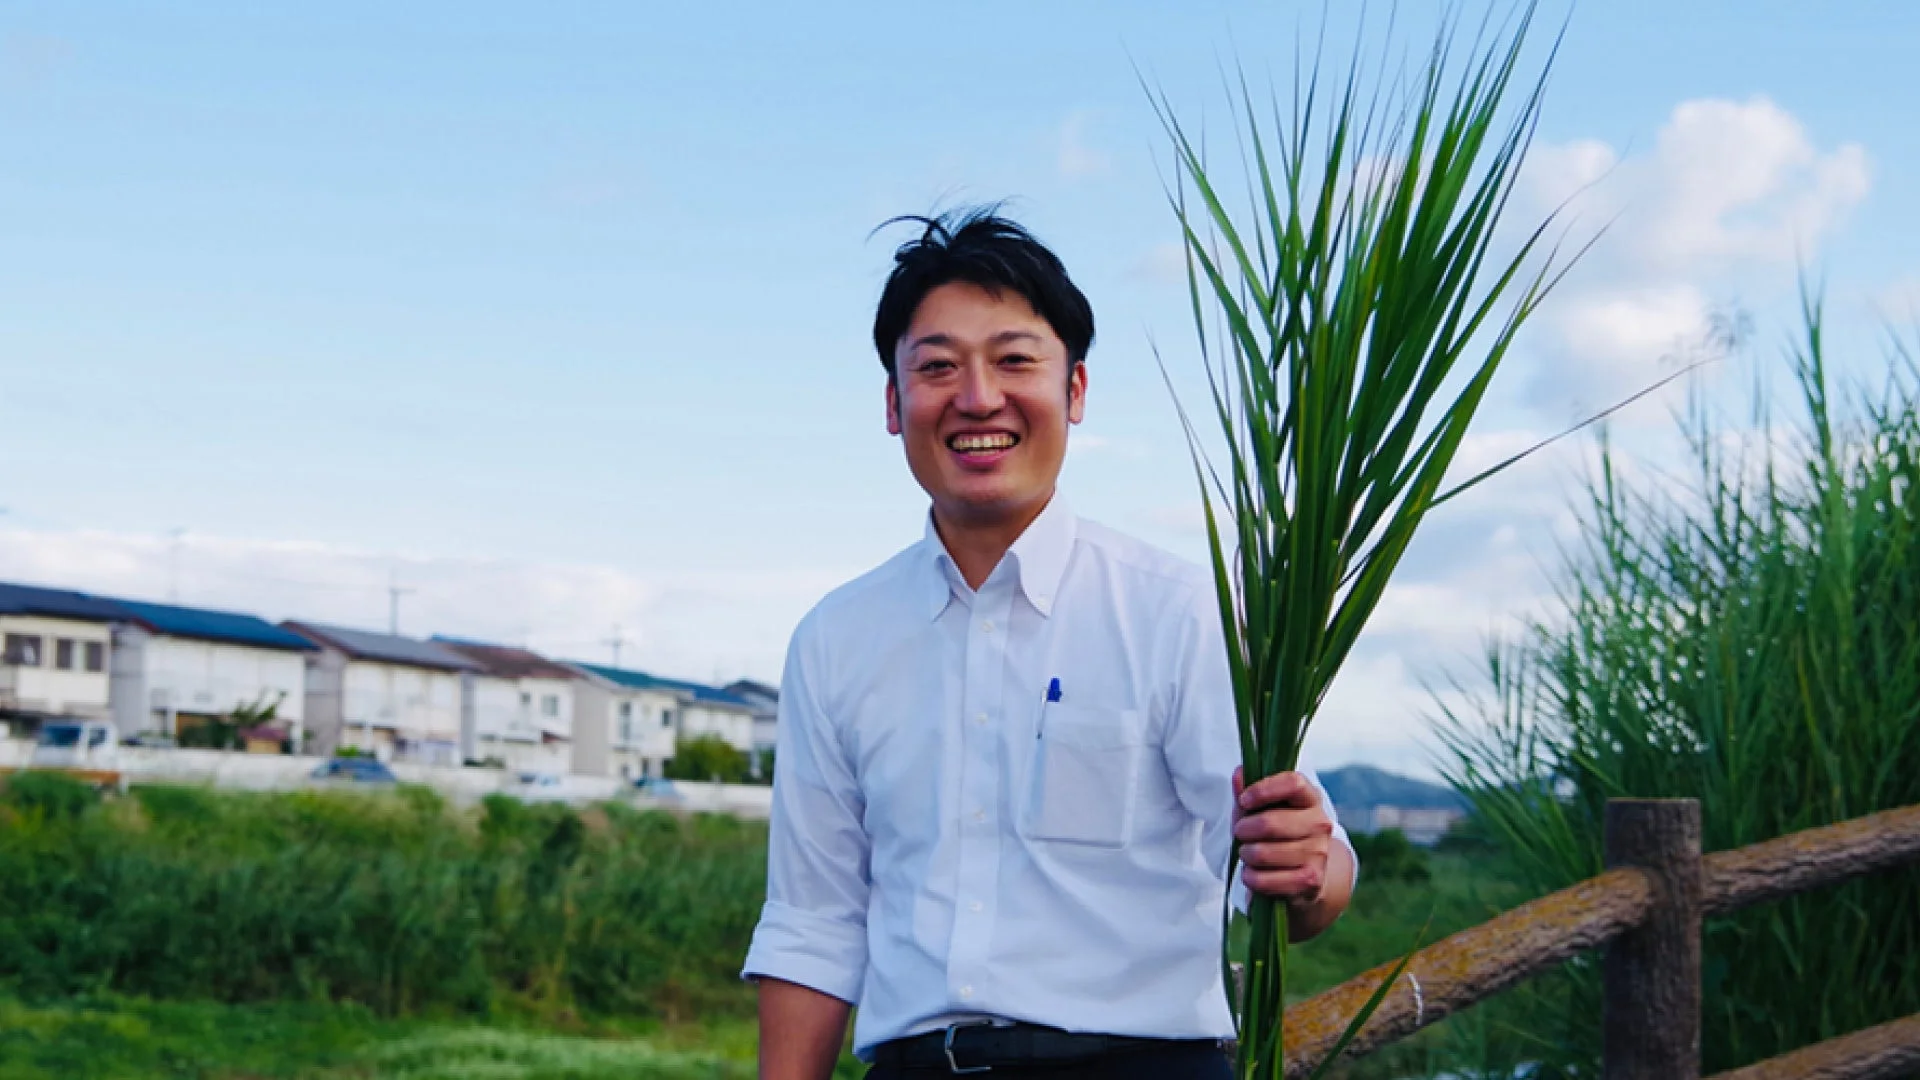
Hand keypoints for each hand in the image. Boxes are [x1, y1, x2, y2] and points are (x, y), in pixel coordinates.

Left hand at [1232, 767, 1334, 904]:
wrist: (1303, 875)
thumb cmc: (1277, 834)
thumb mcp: (1260, 810)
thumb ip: (1248, 792)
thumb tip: (1239, 774)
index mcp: (1310, 798)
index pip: (1293, 783)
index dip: (1264, 790)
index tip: (1245, 800)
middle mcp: (1319, 823)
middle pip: (1270, 823)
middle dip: (1244, 829)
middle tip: (1241, 832)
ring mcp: (1318, 853)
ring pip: (1263, 853)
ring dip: (1246, 855)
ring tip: (1248, 853)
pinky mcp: (1311, 880)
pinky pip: (1265, 879)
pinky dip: (1251, 877)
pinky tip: (1254, 873)